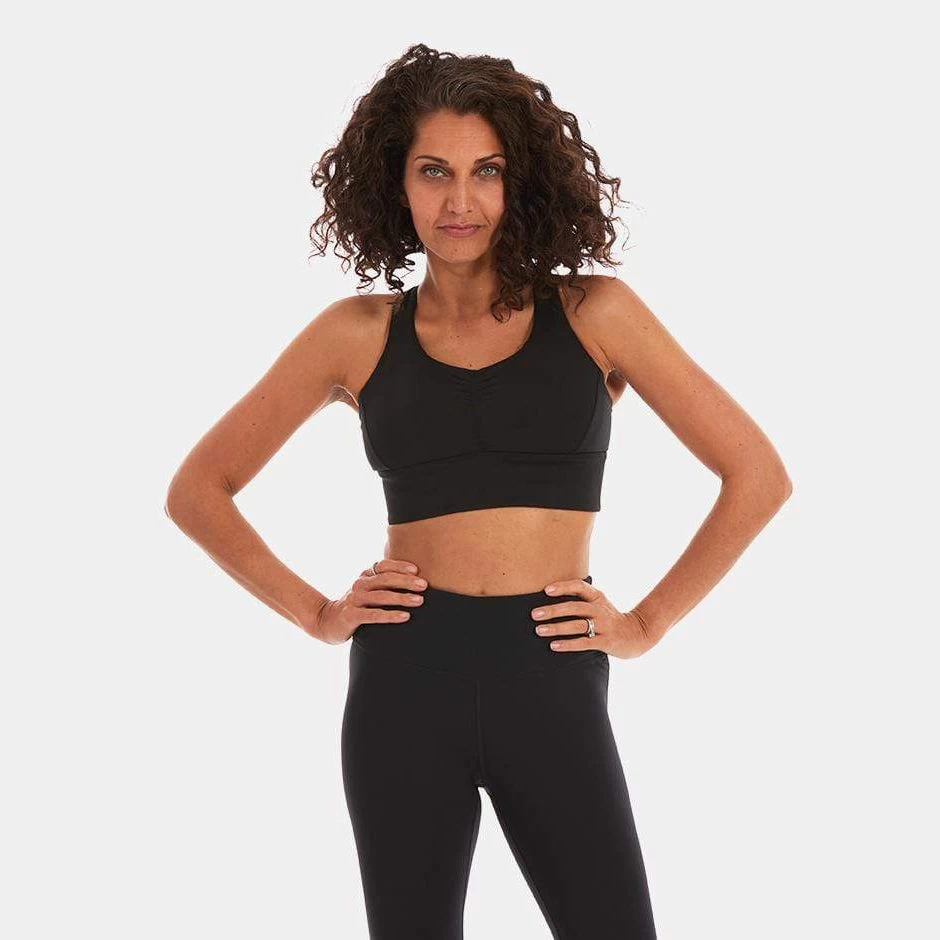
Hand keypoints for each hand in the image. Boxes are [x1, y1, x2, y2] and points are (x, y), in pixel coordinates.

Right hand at [310, 558, 427, 644]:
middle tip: (424, 586)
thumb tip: (416, 579)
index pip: (383, 565)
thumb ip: (385, 583)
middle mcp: (359, 584)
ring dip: (402, 597)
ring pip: (381, 596)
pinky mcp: (351, 615)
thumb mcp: (368, 590)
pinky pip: (374, 615)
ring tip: (419, 600)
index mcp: (365, 575)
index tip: (417, 571)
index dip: (400, 566)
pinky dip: (390, 615)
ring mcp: (354, 599)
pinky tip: (405, 616)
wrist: (327, 621)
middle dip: (406, 581)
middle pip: (385, 579)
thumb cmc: (357, 605)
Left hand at [530, 577, 657, 659]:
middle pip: (574, 607)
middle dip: (553, 610)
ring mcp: (604, 626)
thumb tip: (549, 596)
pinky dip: (568, 644)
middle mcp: (600, 609)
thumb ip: (581, 599)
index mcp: (597, 597)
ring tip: (539, 630)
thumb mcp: (599, 604)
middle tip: (534, 614)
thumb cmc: (609, 618)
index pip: (579, 587)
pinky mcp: (606, 642)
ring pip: (577, 625)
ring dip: (556, 628)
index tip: (546, 590)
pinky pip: (584, 643)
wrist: (638, 634)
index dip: (563, 587)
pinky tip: (554, 646)